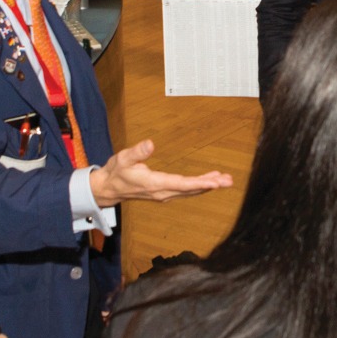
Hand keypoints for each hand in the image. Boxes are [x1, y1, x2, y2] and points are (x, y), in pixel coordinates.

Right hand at [89, 139, 233, 206]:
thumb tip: (150, 143)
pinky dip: (199, 185)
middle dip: (210, 185)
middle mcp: (162, 192)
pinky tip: (210, 180)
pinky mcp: (164, 192)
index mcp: (154, 184)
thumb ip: (137, 152)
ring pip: (190, 191)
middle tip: (228, 181)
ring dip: (208, 185)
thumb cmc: (116, 172)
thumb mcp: (122, 159)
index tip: (215, 183)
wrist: (108, 189)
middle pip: (190, 190)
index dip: (199, 183)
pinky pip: (186, 190)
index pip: (181, 185)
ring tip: (225, 180)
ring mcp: (164, 194)